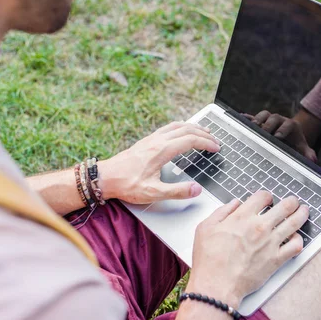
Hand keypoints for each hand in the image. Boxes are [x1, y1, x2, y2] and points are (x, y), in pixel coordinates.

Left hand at [98, 122, 219, 203]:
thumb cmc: (126, 185)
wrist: (104, 178)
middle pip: (186, 129)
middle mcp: (157, 141)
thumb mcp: (153, 193)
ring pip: (176, 126)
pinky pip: (167, 128)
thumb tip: (196, 189)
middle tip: (215, 140)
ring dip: (192, 127)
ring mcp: (150, 139)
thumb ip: (177, 191)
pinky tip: (180, 132)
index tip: (216, 148)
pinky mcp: (145, 142)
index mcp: (162, 151)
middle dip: (203, 133)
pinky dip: (180, 127)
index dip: (207, 143)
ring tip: (203, 131)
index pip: (191, 140)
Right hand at [186, 191, 308, 307]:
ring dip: (301, 214)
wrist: (217, 285)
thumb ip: (222, 212)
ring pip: (294, 223)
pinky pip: (296, 246)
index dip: (267, 196)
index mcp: (242, 217)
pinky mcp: (276, 259)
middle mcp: (260, 227)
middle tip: (293, 202)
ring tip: (304, 211)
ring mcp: (271, 243)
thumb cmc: (209, 260)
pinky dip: (299, 240)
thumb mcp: (205, 228)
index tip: (268, 199)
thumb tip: (234, 204)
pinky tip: (296, 238)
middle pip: (285, 206)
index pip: (263, 197)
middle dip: (291, 202)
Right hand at [246, 110, 316, 161]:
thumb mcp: (302, 149)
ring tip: (252, 127)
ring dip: (258, 119)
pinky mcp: (259, 122)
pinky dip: (247, 118)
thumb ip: (308, 154)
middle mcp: (280, 121)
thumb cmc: (295, 145)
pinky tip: (240, 119)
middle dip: (269, 124)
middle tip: (264, 133)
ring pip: (263, 115)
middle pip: (274, 117)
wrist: (288, 139)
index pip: (288, 124)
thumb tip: (312, 160)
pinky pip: (252, 117)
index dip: (283, 129)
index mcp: (291, 126)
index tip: (278, 137)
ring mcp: (268, 120)